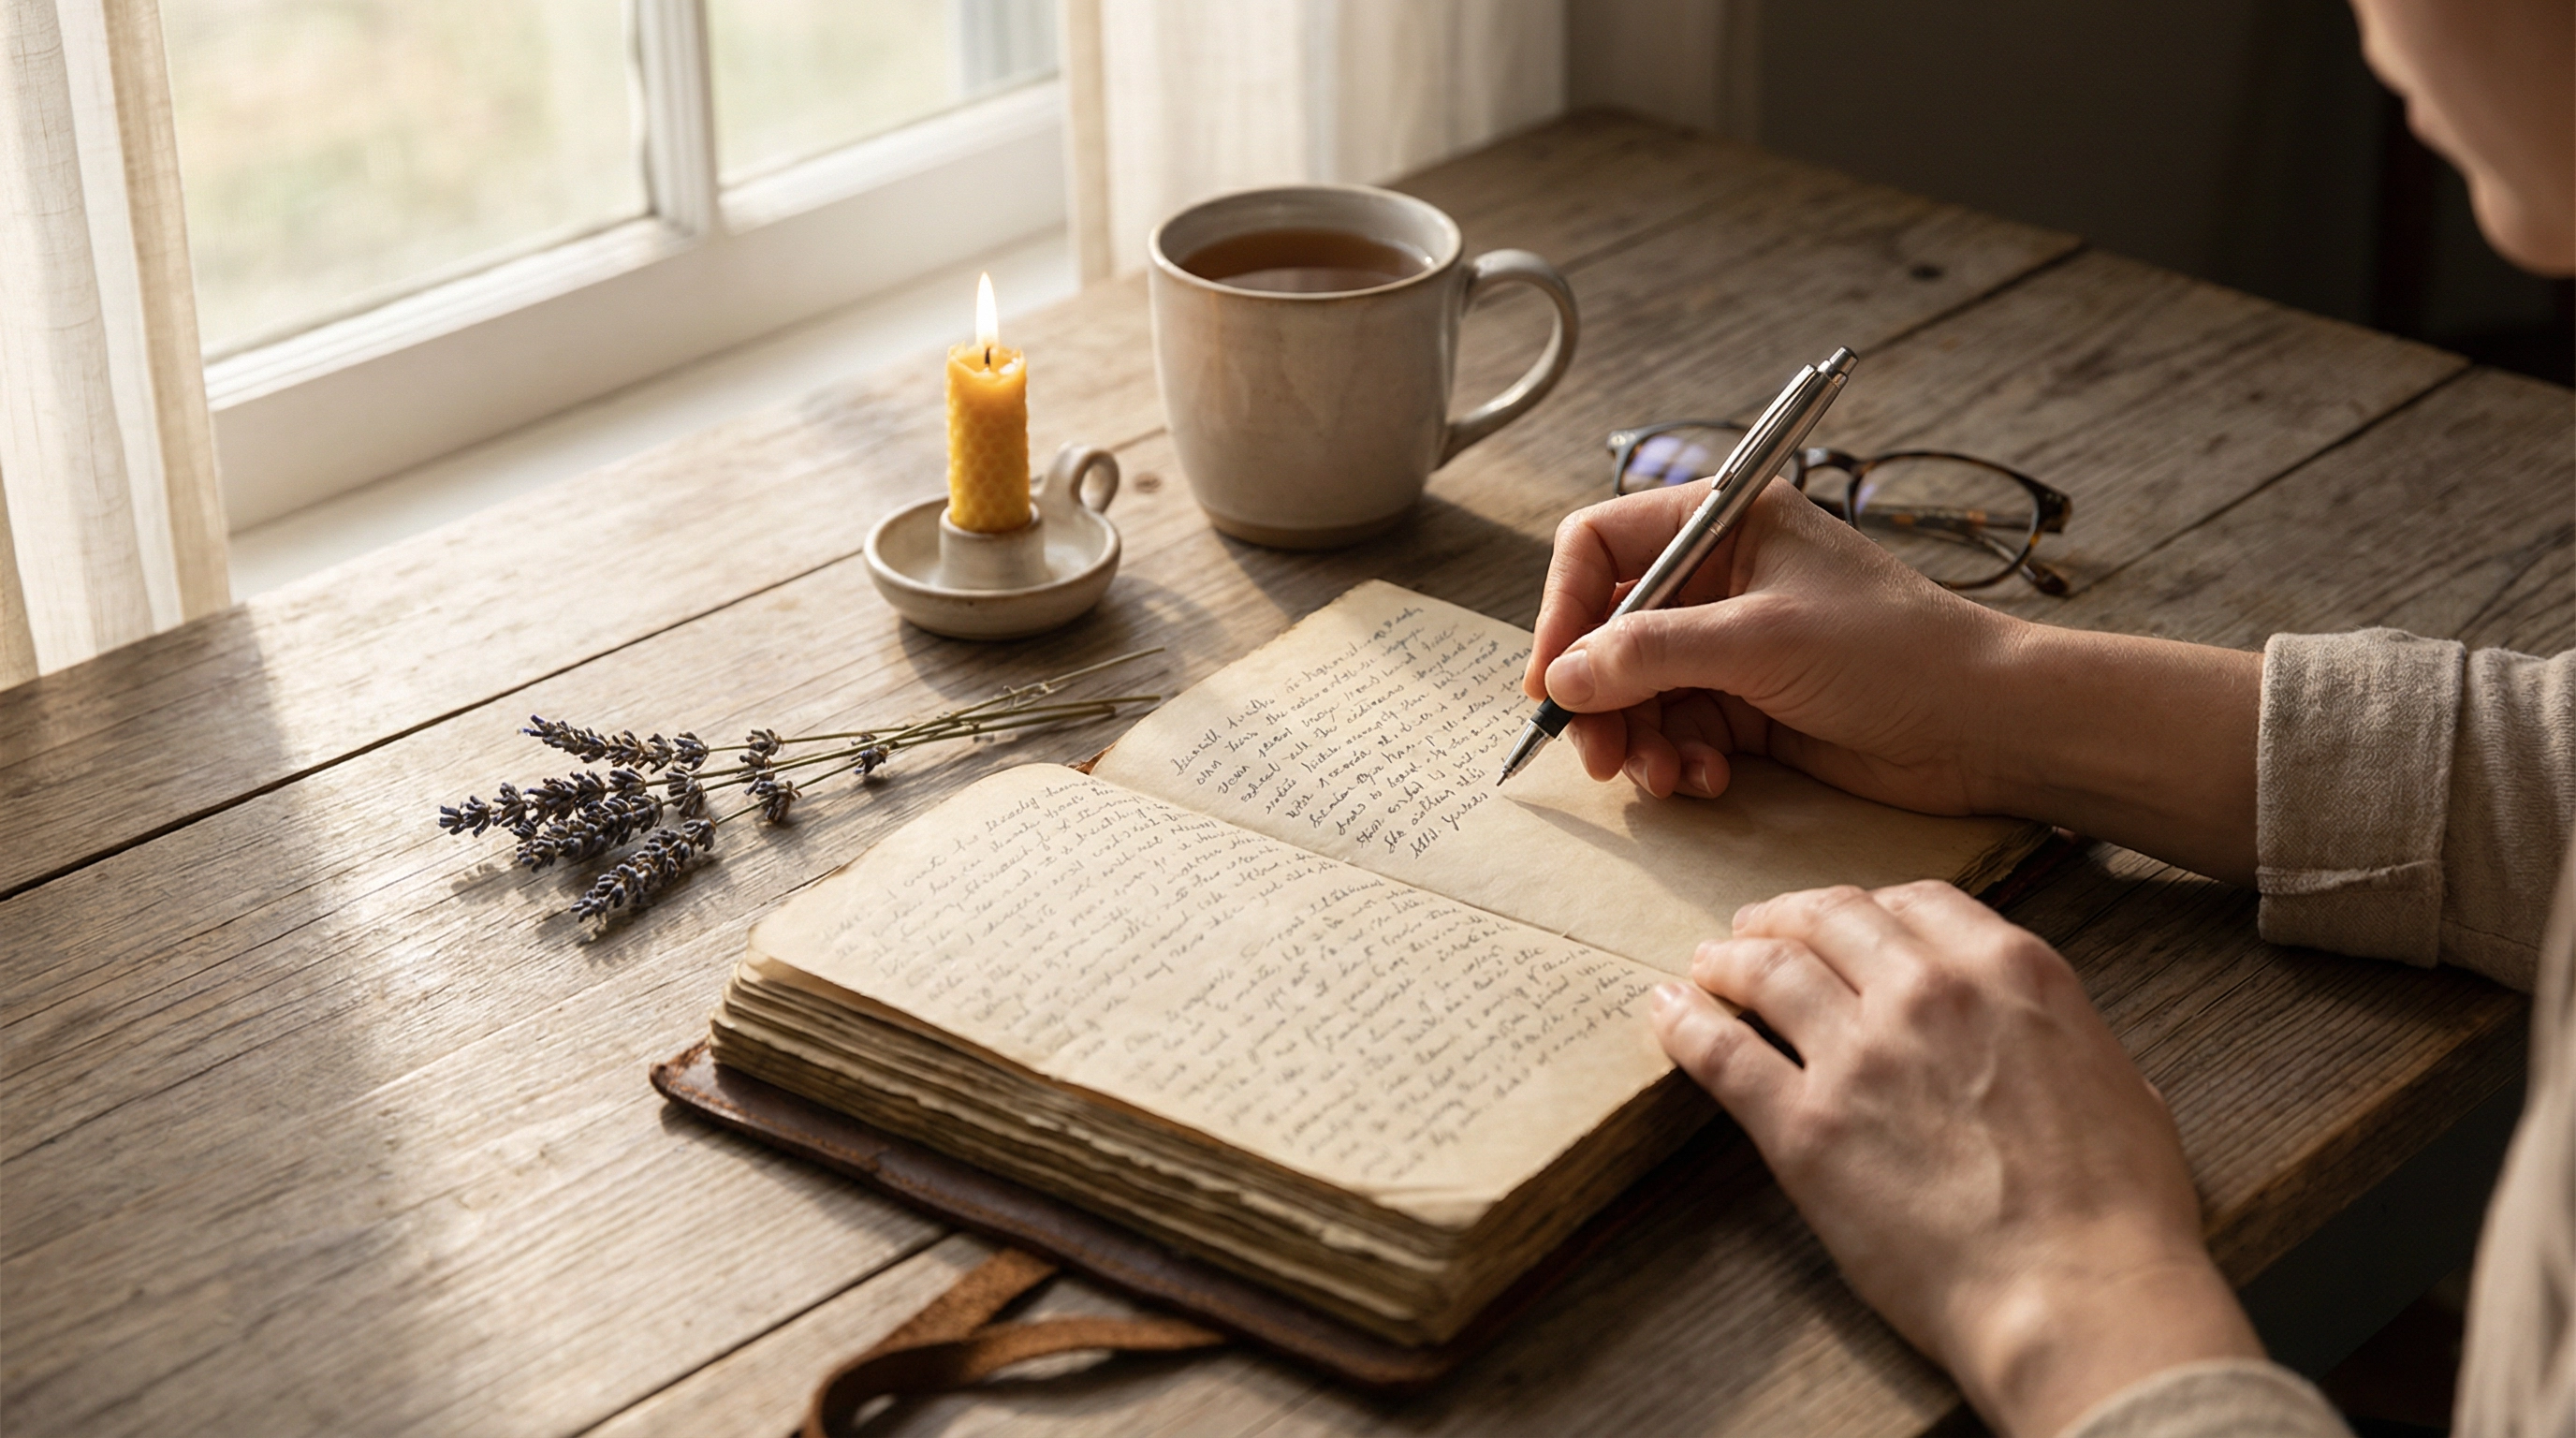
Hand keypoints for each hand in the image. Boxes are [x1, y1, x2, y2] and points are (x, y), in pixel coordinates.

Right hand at [1523, 478, 2026, 815]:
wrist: (1984, 725)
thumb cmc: (1894, 651)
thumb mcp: (1761, 641)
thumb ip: (1650, 654)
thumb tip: (1564, 678)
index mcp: (1723, 522)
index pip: (1600, 546)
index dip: (1563, 609)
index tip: (1552, 679)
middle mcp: (1718, 577)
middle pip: (1607, 629)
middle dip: (1598, 695)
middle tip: (1599, 754)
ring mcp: (1731, 645)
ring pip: (1636, 691)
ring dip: (1638, 740)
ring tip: (1664, 777)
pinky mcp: (1748, 706)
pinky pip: (1677, 731)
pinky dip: (1679, 761)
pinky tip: (1708, 781)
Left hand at [1652, 881, 2261, 1437]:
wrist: (2079, 1294)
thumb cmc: (2120, 1213)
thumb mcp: (2121, 1086)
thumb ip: (2066, 1043)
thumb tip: (2053, 1046)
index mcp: (2010, 973)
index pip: (1916, 901)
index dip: (1867, 906)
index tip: (1841, 921)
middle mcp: (1928, 993)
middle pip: (1831, 919)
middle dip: (1784, 917)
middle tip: (1754, 930)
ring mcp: (1861, 1055)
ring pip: (1769, 970)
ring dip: (1729, 960)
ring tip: (1705, 966)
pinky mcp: (1805, 1127)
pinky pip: (1723, 1052)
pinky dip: (1685, 1024)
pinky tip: (1667, 1013)